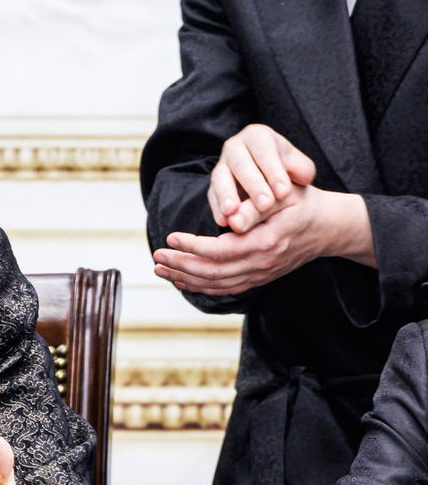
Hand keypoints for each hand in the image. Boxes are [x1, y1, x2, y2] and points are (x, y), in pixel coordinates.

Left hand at [154, 185, 374, 295]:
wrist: (329, 227)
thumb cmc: (303, 203)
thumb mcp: (284, 195)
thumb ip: (257, 206)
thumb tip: (230, 220)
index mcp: (266, 243)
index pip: (220, 251)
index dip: (192, 246)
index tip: (171, 236)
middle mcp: (262, 264)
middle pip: (213, 273)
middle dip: (180, 265)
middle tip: (156, 256)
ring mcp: (261, 274)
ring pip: (217, 285)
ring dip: (185, 278)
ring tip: (159, 269)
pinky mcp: (259, 278)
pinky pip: (226, 289)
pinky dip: (201, 287)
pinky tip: (182, 280)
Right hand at [207, 124, 316, 232]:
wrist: (272, 180)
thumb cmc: (287, 170)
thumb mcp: (300, 167)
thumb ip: (301, 171)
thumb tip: (286, 184)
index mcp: (257, 136)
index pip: (264, 152)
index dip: (273, 171)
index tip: (283, 192)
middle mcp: (235, 147)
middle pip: (240, 164)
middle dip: (253, 185)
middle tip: (266, 205)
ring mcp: (221, 165)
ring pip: (220, 178)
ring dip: (227, 195)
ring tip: (233, 212)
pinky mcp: (213, 185)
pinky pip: (212, 195)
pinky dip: (217, 208)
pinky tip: (223, 220)